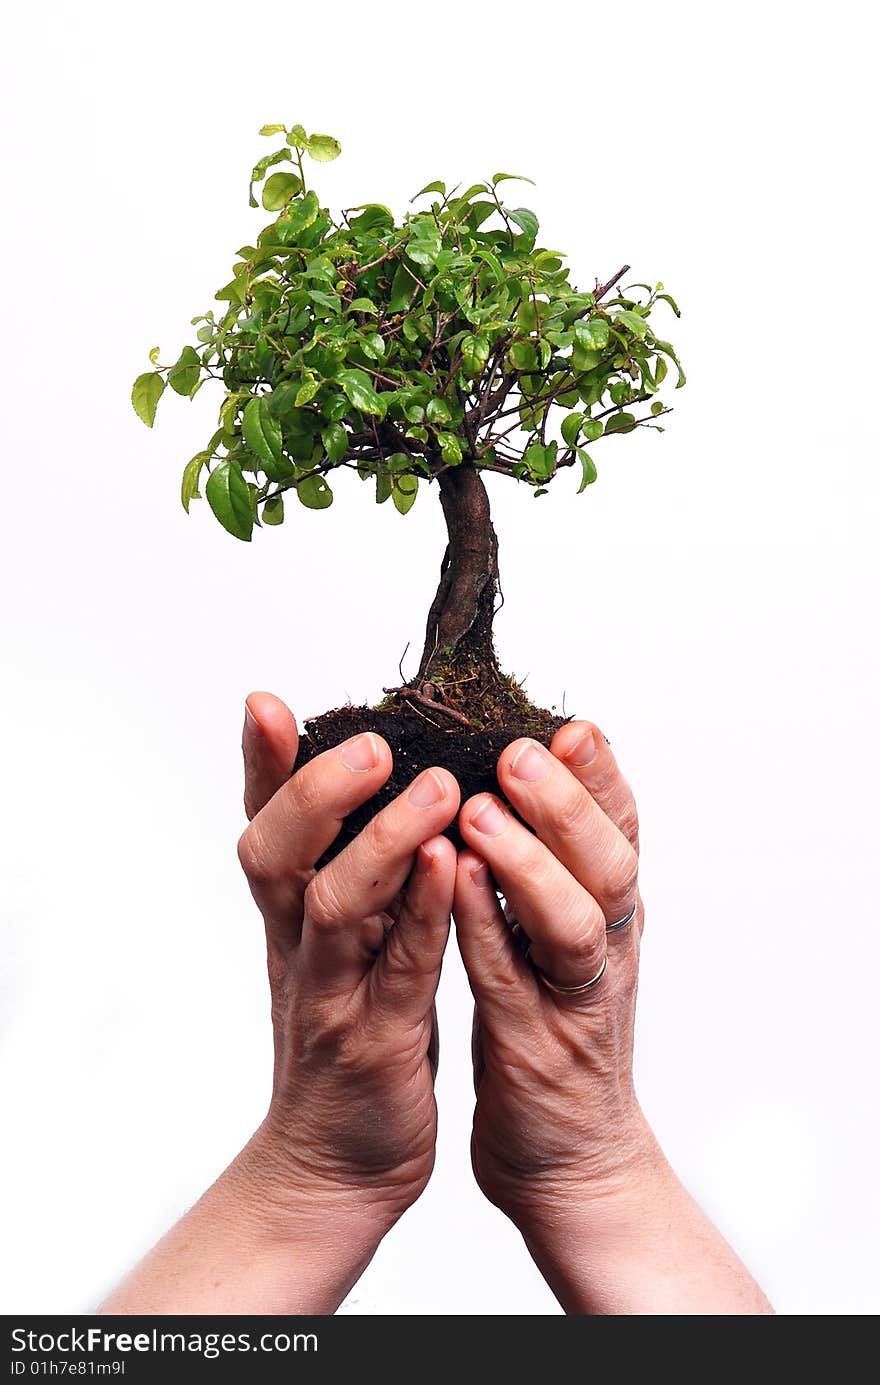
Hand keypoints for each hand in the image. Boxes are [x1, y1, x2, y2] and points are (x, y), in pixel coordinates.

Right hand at [238, 692, 459, 1235]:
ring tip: (435, 786)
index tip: (264, 702)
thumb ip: (342, 872)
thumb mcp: (335, 948)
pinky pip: (398, 967)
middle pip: (275, 853)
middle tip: (368, 741)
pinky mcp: (375, 1040)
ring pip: (333, 904)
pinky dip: (420, 912)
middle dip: (314, 789)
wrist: (334, 1166)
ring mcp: (330, 994)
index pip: (265, 826)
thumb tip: (359, 790)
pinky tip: (449, 864)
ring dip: (380, 840)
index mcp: (291, 917)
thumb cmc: (350, 1037)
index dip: (261, 766)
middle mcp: (298, 946)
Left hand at [453, 722, 771, 1313]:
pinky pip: (511, 982)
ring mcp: (573, 1002)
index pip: (618, 831)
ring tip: (478, 808)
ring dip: (528, 860)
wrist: (568, 1162)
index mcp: (608, 915)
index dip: (601, 777)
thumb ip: (553, 869)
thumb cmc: (552, 1034)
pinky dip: (485, 930)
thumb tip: (529, 782)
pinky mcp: (535, 1049)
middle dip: (569, 801)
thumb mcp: (560, 941)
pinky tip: (452, 884)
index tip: (573, 724)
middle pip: (608, 862)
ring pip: (572, 921)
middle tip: (529, 746)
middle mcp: (604, 950)